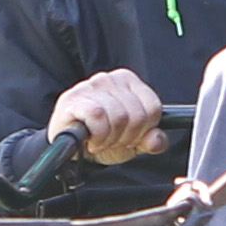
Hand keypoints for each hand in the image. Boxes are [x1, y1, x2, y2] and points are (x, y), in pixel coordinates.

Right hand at [47, 69, 165, 165]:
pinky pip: (98, 116)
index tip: (131, 138)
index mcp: (128, 81)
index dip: (144, 131)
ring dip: (111, 139)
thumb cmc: (102, 138)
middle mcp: (110, 78)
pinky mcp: (74, 98)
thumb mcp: (133, 142)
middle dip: (127, 138)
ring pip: (119, 117)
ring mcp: (91, 86)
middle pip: (137, 116)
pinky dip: (98, 136)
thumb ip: (151, 141)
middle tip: (113, 141)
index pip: (153, 108)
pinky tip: (91, 140)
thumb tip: (157, 141)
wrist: (69, 147)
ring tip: (101, 141)